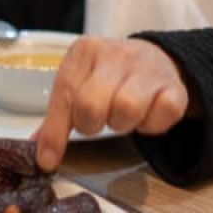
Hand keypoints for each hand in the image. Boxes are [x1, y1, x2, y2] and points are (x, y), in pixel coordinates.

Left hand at [35, 37, 189, 170]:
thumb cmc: (111, 76)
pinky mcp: (175, 86)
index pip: (64, 94)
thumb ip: (58, 116)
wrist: (158, 58)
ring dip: (122, 124)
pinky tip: (146, 116)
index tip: (47, 160)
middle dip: (91, 124)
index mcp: (85, 51)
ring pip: (126, 109)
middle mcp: (116, 54)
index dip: (55, 132)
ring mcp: (148, 67)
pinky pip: (161, 115)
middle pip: (91, 105)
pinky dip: (152, 126)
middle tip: (98, 121)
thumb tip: (37, 152)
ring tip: (122, 116)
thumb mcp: (80, 83)